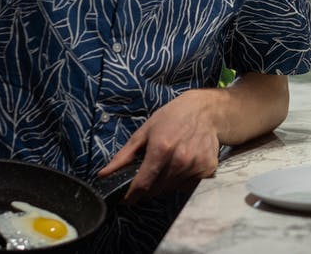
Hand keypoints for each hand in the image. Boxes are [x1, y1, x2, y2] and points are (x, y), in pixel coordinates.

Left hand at [97, 90, 221, 203]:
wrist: (205, 111)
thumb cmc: (171, 118)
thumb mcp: (144, 132)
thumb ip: (123, 156)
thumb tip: (103, 174)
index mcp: (161, 149)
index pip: (143, 184)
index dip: (131, 196)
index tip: (126, 199)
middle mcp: (180, 160)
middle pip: (156, 189)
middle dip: (148, 186)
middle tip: (150, 172)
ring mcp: (196, 166)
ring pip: (171, 189)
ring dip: (165, 183)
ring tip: (168, 164)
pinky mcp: (208, 170)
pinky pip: (188, 186)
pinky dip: (181, 181)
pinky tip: (182, 165)